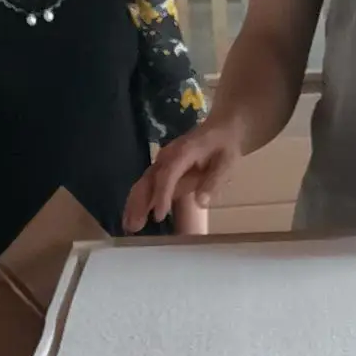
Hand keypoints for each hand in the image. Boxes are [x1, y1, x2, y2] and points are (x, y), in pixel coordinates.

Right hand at [125, 121, 245, 231]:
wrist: (221, 128)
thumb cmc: (225, 146)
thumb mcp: (227, 163)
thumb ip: (214, 182)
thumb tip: (201, 202)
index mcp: (183, 153)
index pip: (168, 175)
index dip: (162, 195)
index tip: (159, 217)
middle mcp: (167, 157)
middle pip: (149, 180)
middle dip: (139, 203)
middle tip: (132, 227)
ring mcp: (162, 163)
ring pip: (144, 184)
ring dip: (134, 204)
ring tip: (128, 226)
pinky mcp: (162, 171)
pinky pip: (147, 186)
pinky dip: (139, 201)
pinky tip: (133, 217)